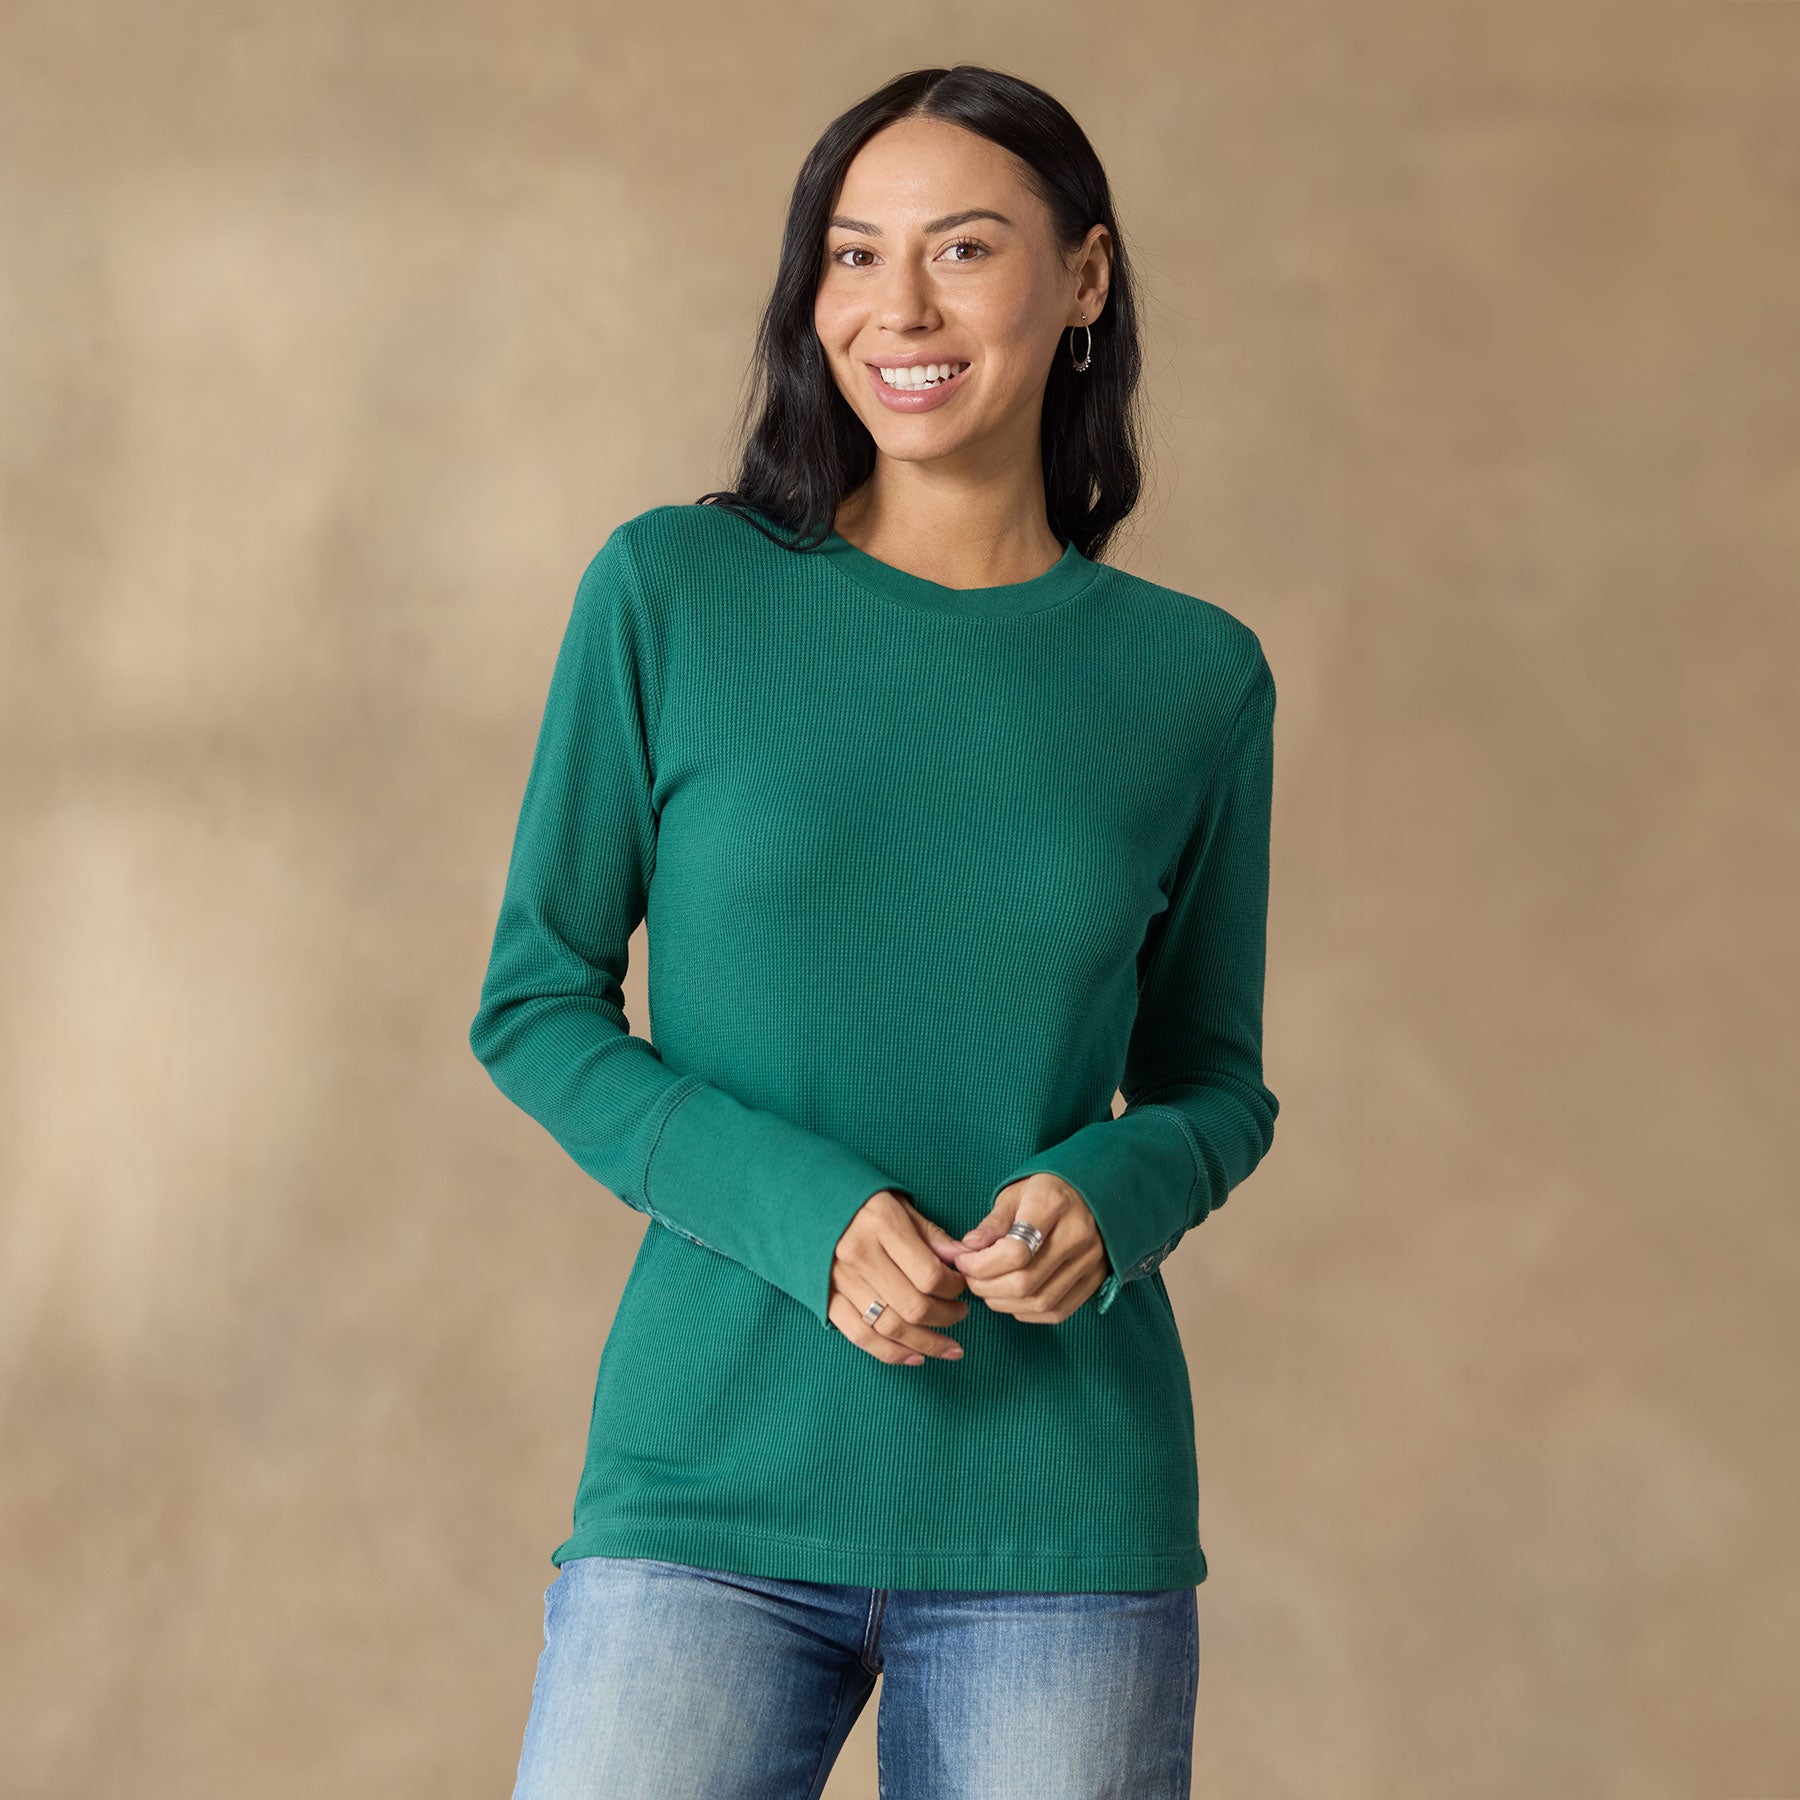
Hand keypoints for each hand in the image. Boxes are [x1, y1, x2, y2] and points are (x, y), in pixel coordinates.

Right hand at [827, 1190, 971, 1365]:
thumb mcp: (897, 1203)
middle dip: (946, 1317)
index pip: (929, 1274)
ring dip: (926, 1344)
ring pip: (890, 1327)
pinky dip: (891, 1353)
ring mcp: (840, 1280)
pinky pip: (861, 1336)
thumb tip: (963, 1258)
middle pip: (913, 1306)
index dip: (955, 1288)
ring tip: (950, 1347)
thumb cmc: (857, 1200)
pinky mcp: (825, 1299)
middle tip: (961, 1314)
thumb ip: (930, 1233)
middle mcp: (859, 1255)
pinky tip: (915, 1356)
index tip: (962, 1286)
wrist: (802, 1201)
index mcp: (881, 1225)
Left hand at [936, 1173, 1108, 1322]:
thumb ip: (992, 1223)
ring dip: (1003, 1303)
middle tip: (971, 1278)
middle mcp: (1078, 1234)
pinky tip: (1012, 1297)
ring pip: (1040, 1301)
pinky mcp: (1095, 1280)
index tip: (964, 1261)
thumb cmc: (1043, 1193)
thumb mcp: (1013, 1194)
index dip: (981, 1265)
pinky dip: (1026, 1311)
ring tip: (988, 1288)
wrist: (1088, 1194)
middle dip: (987, 1287)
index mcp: (1053, 1204)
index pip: (1015, 1251)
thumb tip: (968, 1249)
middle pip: (1025, 1281)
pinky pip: (1056, 1312)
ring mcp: (1090, 1260)